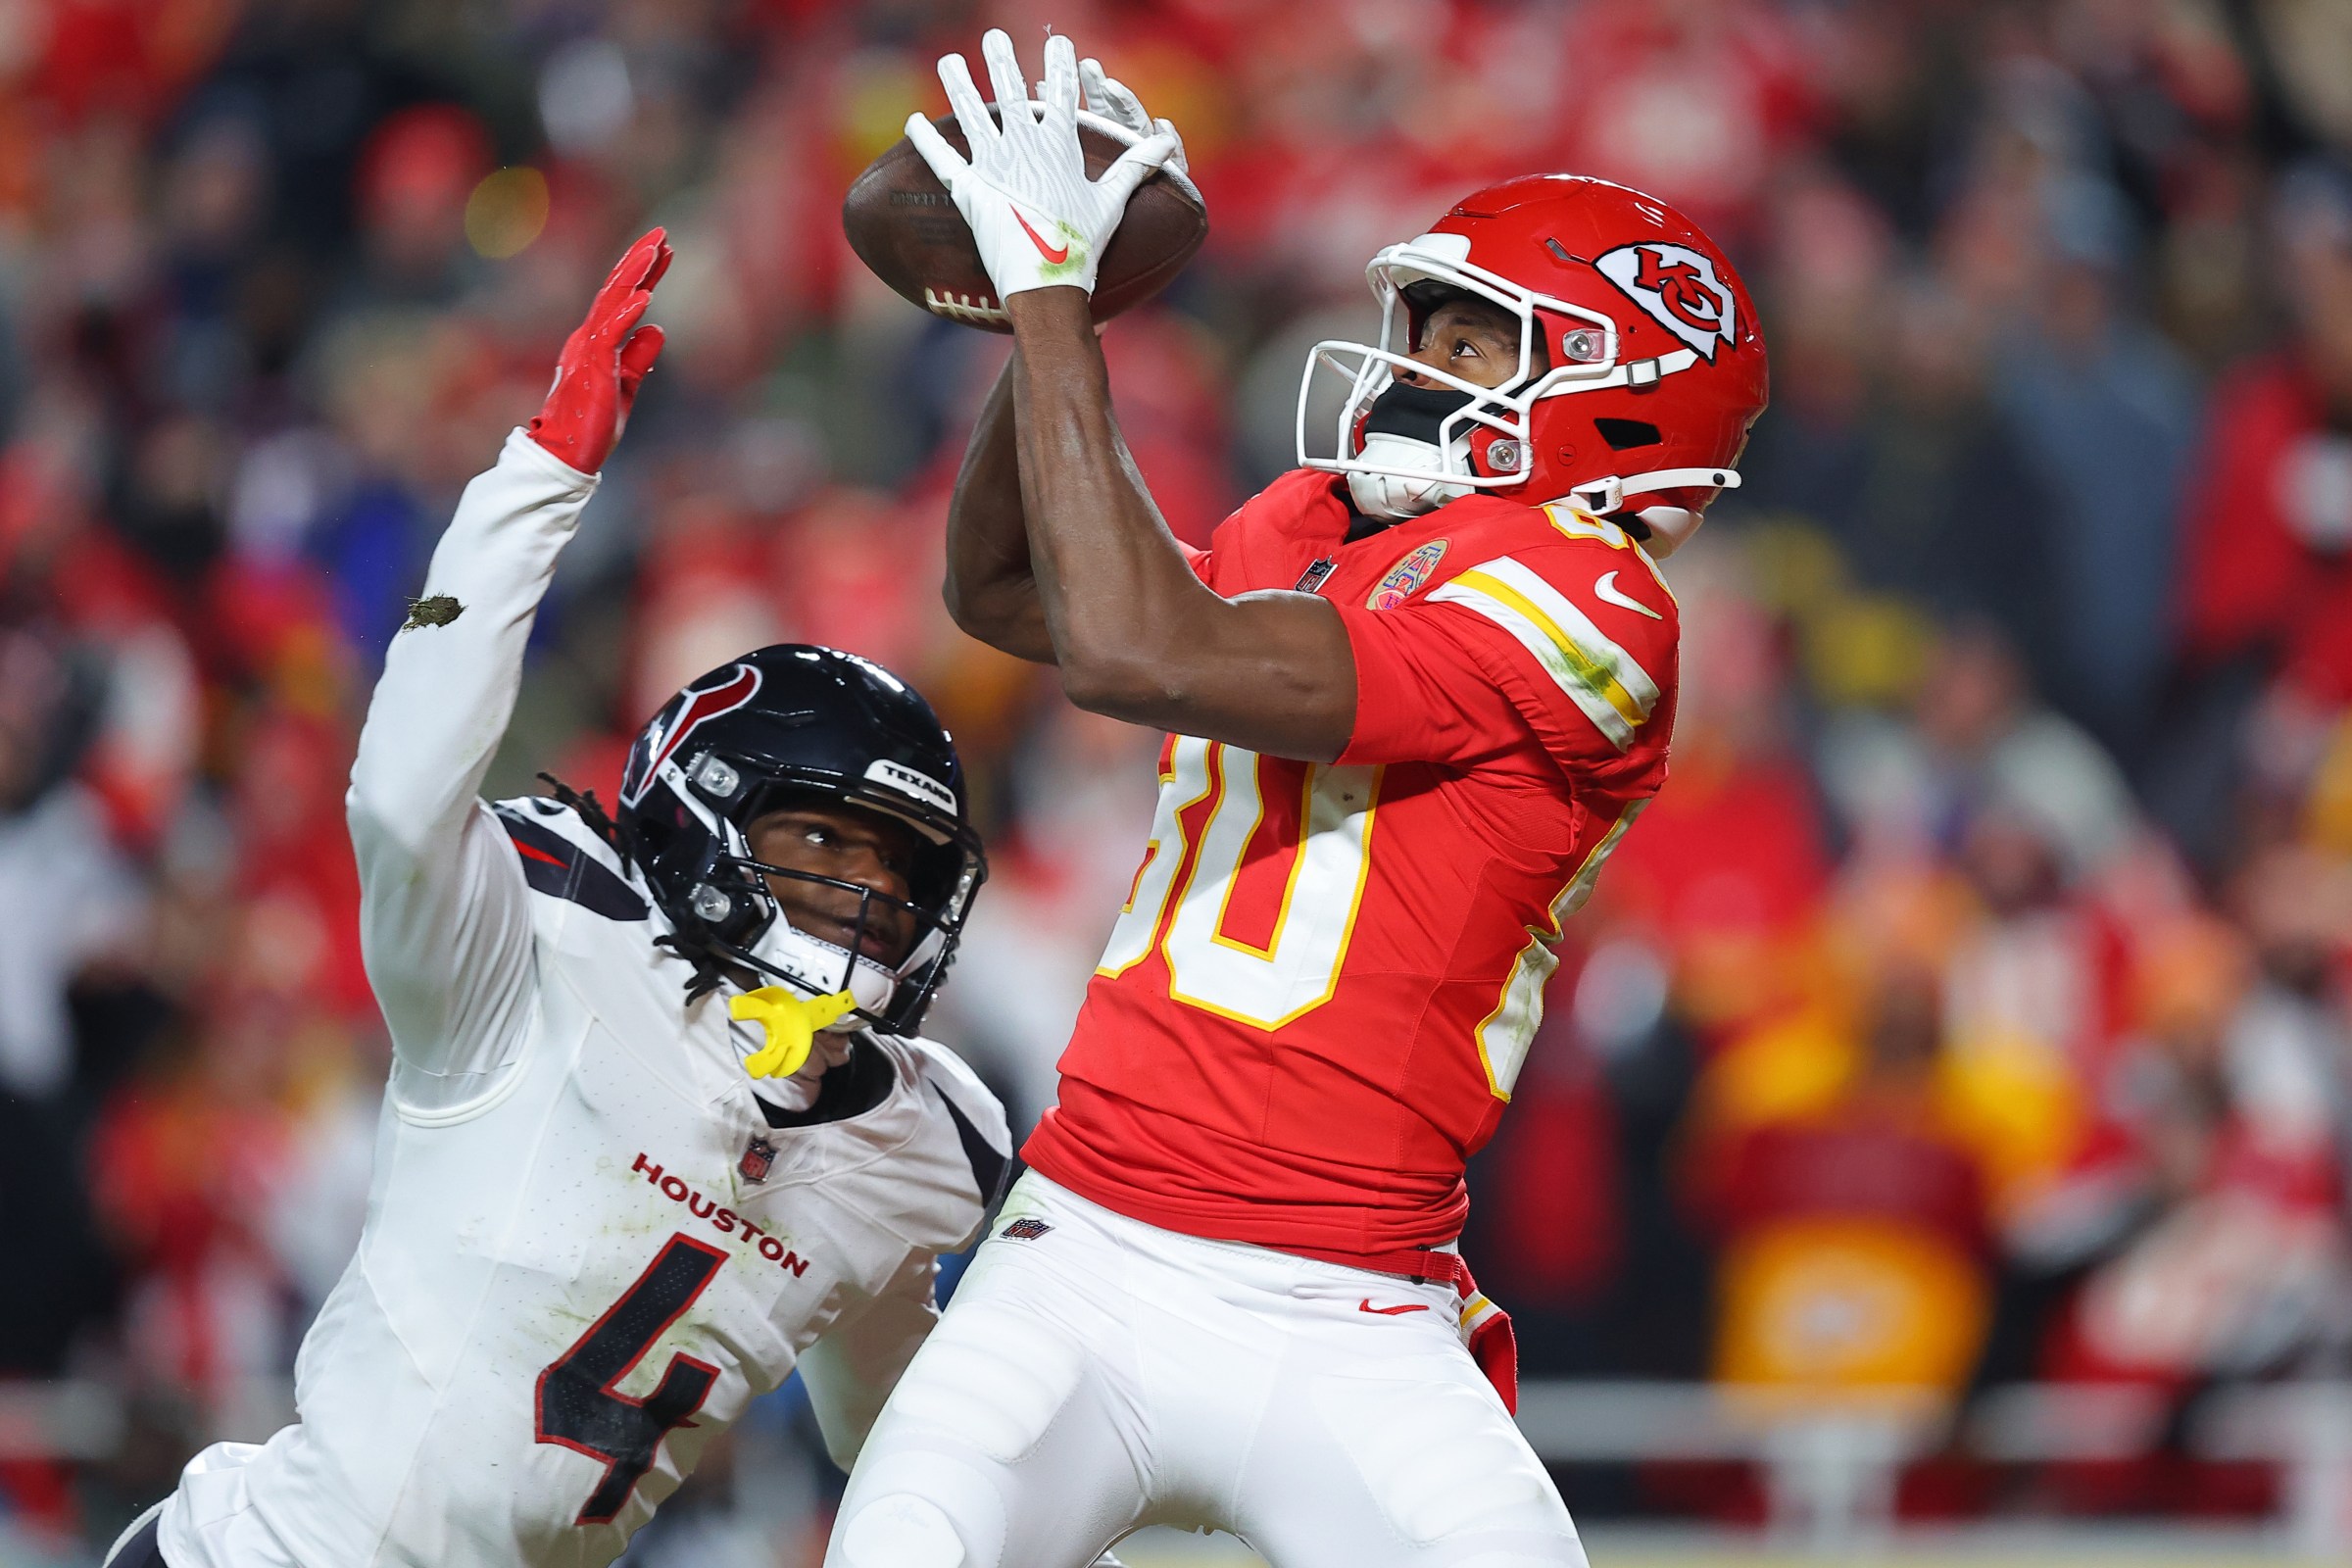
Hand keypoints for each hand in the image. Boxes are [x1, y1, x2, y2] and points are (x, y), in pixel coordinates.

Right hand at [526, 228, 670, 474]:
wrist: (567, 455)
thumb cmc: (592, 425)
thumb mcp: (625, 387)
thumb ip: (638, 359)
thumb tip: (657, 330)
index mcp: (596, 342)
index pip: (622, 299)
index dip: (644, 273)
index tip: (664, 250)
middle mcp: (589, 338)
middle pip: (616, 290)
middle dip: (639, 260)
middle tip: (661, 234)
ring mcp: (588, 351)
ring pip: (611, 303)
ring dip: (634, 275)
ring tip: (655, 251)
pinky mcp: (591, 369)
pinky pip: (609, 336)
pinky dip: (626, 314)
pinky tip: (645, 297)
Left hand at [905, 29, 1174, 301]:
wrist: (1046, 281)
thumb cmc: (1082, 245)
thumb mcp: (1111, 202)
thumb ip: (1134, 166)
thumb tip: (1167, 143)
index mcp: (1059, 145)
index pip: (1060, 92)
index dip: (1060, 63)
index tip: (1058, 42)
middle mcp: (1023, 146)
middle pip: (1008, 91)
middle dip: (1000, 59)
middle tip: (993, 36)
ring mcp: (992, 166)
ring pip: (971, 114)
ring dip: (958, 84)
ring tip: (949, 60)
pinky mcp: (968, 192)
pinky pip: (942, 160)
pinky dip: (927, 140)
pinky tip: (914, 121)